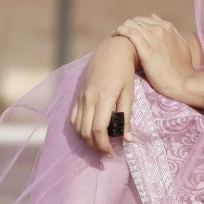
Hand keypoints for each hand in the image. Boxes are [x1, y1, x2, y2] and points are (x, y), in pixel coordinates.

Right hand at [69, 36, 136, 156]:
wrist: (111, 50)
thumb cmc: (124, 71)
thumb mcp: (129, 93)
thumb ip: (126, 117)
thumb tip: (127, 140)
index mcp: (103, 98)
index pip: (98, 129)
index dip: (104, 145)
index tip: (112, 153)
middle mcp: (88, 99)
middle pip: (86, 132)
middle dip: (95, 146)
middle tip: (107, 153)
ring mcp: (81, 97)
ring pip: (77, 127)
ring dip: (86, 140)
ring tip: (99, 145)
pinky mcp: (78, 95)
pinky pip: (74, 118)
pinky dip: (80, 130)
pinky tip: (89, 133)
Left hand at [114, 14, 196, 105]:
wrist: (184, 81)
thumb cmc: (183, 68)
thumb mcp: (181, 44)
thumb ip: (170, 31)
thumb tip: (156, 18)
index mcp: (167, 27)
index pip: (144, 20)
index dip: (134, 26)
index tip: (128, 33)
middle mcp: (159, 28)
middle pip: (135, 21)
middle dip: (126, 27)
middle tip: (120, 37)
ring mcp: (152, 37)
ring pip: (129, 24)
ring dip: (120, 29)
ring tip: (115, 38)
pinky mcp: (145, 48)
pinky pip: (128, 33)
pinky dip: (119, 32)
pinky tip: (115, 38)